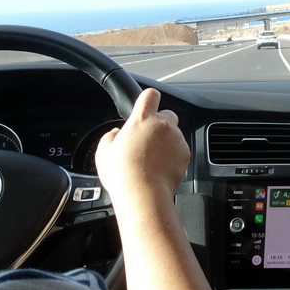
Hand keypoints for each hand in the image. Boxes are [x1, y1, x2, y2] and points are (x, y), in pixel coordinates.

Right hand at [95, 88, 189, 208]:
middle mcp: (163, 124)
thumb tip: (116, 134)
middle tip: (147, 139)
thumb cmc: (122, 175)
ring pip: (174, 133)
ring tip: (152, 159)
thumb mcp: (104, 153)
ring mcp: (176, 138)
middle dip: (159, 123)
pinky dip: (173, 154)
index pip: (150, 94)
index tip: (146, 104)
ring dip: (166, 140)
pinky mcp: (185, 153)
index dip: (148, 98)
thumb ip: (110, 137)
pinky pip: (180, 148)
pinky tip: (161, 166)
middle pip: (166, 114)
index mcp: (142, 119)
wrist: (143, 195)